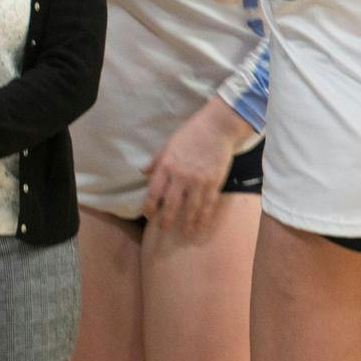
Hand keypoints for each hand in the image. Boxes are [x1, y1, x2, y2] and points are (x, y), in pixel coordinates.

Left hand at [142, 98, 252, 236]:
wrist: (217, 128)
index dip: (149, 206)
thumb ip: (156, 161)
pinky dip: (204, 218)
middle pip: (171, 204)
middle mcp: (180, 176)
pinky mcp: (213, 183)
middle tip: (163, 228)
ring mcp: (198, 181)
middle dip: (166, 219)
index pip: (153, 192)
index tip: (148, 214)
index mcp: (166, 166)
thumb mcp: (168, 145)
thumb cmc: (190, 134)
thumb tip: (143, 172)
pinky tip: (201, 226)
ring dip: (186, 223)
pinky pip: (208, 205)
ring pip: (190, 209)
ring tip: (184, 232)